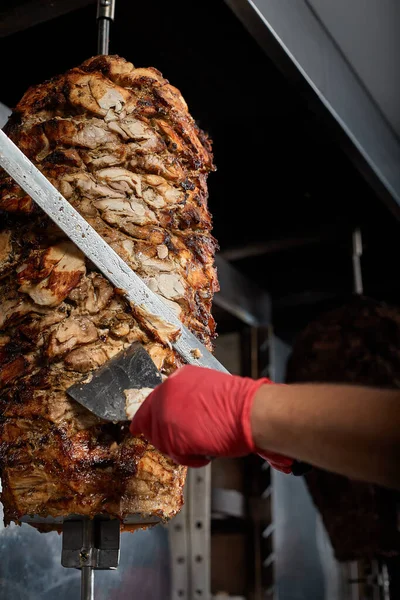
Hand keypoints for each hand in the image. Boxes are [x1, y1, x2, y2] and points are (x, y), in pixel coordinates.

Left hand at [130, 365, 294, 470]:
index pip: (152, 401)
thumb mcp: (209, 388)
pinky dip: (190, 459)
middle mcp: (166, 394)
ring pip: (162, 442)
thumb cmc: (239, 402)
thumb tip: (184, 411)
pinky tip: (205, 451)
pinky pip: (175, 455)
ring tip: (203, 444)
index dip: (154, 417)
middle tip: (186, 441)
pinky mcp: (170, 438)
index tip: (151, 426)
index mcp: (177, 378)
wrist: (249, 412)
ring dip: (181, 448)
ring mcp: (165, 416)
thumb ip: (189, 397)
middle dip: (167, 435)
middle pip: (151, 423)